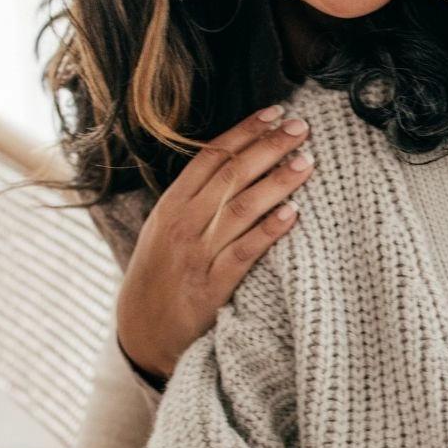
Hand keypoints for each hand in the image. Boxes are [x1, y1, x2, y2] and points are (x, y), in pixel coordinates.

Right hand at [116, 106, 312, 378]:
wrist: (140, 334)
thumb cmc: (160, 277)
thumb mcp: (164, 230)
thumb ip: (195, 199)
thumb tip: (238, 163)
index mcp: (171, 204)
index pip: (211, 157)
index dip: (245, 132)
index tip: (275, 113)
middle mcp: (183, 223)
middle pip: (232, 175)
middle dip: (269, 147)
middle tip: (302, 127)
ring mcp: (197, 254)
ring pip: (241, 207)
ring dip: (277, 181)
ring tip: (306, 161)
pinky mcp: (212, 286)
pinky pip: (244, 252)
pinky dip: (268, 231)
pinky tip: (292, 214)